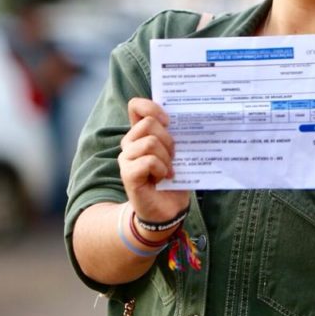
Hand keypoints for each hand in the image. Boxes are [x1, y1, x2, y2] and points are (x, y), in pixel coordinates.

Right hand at [118, 98, 189, 221]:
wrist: (168, 209)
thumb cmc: (173, 178)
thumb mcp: (177, 152)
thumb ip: (174, 135)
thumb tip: (188, 117)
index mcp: (141, 134)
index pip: (136, 106)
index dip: (151, 107)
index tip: (168, 120)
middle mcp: (130, 143)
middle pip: (149, 123)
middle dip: (168, 139)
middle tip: (174, 157)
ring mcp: (126, 158)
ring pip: (150, 142)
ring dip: (166, 157)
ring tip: (169, 170)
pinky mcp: (128, 174)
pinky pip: (148, 161)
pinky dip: (161, 169)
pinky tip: (164, 178)